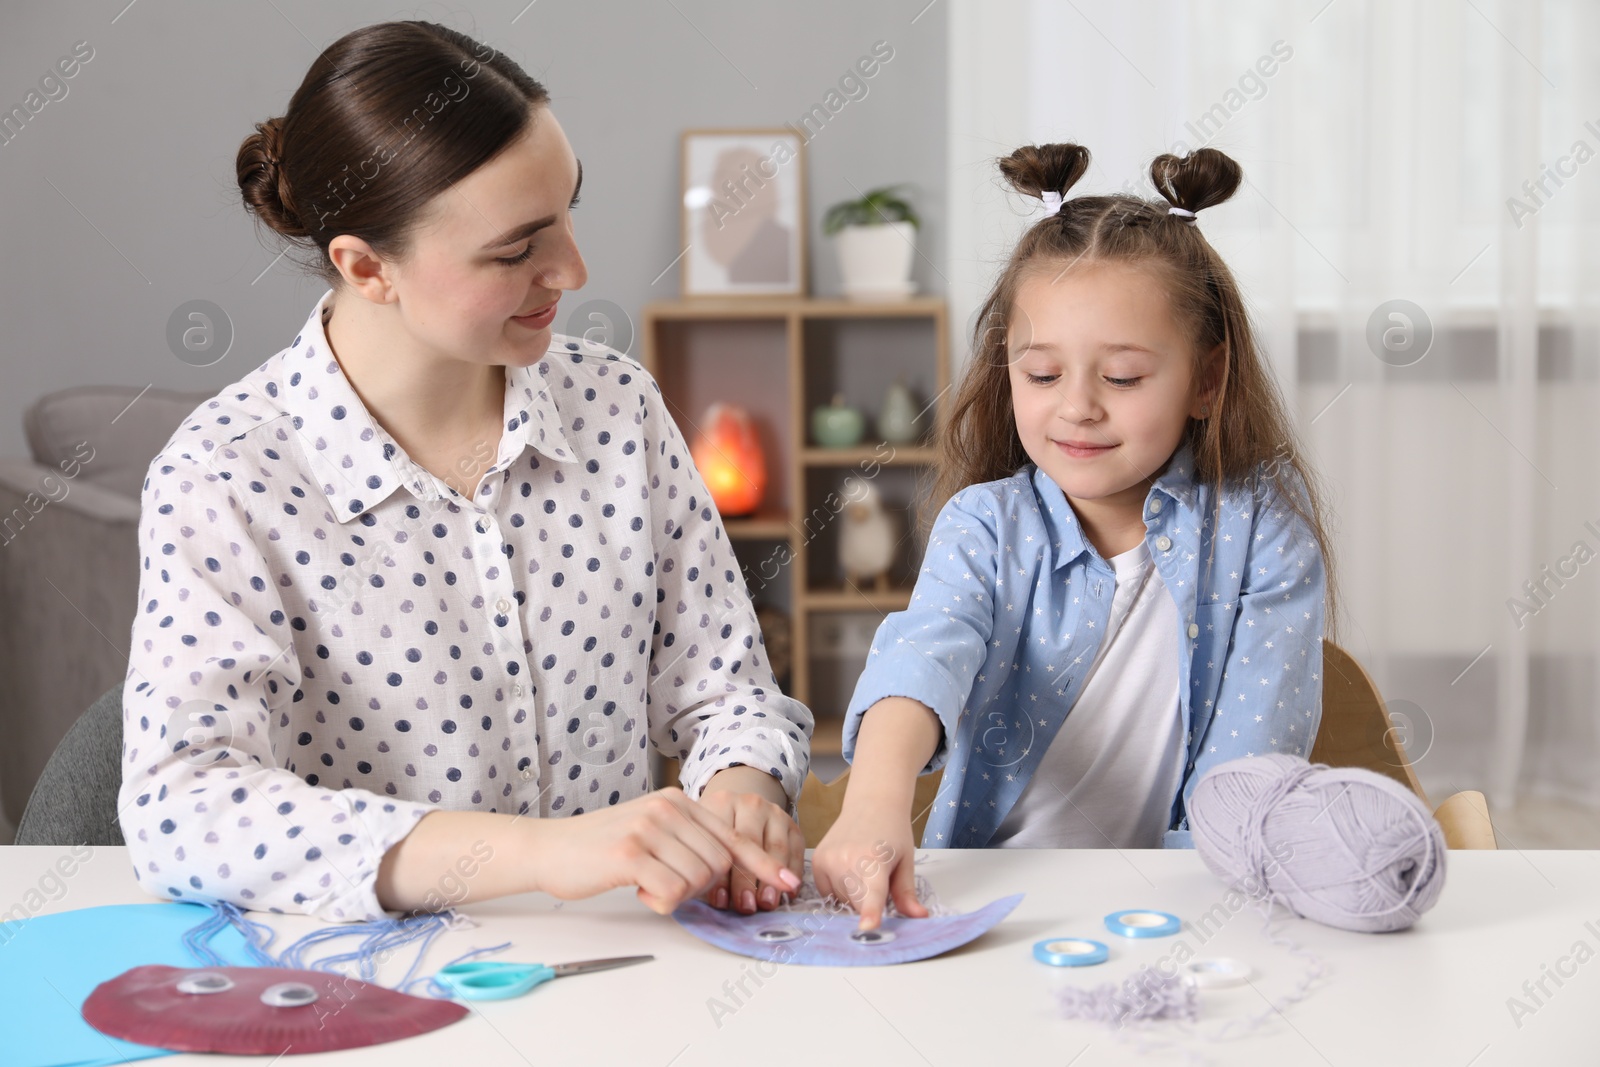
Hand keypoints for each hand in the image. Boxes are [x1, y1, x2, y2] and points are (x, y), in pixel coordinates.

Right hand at [528, 787, 800, 913]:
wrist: (550, 849)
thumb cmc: (601, 848)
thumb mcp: (652, 833)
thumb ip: (688, 842)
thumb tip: (726, 868)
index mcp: (678, 802)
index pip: (733, 836)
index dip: (764, 863)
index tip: (789, 883)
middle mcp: (667, 808)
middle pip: (720, 863)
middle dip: (702, 887)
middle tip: (666, 886)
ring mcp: (649, 828)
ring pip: (699, 879)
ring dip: (678, 895)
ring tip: (647, 884)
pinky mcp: (630, 852)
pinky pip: (672, 890)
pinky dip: (660, 901)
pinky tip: (638, 890)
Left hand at [694, 788, 805, 914]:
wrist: (739, 809)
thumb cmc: (714, 832)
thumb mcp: (702, 837)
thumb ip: (703, 862)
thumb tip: (713, 900)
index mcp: (721, 803)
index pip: (721, 841)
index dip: (722, 875)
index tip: (721, 902)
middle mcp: (750, 804)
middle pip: (750, 844)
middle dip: (748, 880)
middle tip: (746, 906)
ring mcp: (774, 812)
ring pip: (776, 847)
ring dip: (772, 880)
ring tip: (767, 903)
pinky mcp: (792, 825)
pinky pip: (796, 850)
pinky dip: (792, 874)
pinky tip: (787, 894)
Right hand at [812, 805, 926, 930]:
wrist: (871, 803)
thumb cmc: (892, 832)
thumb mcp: (906, 861)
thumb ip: (906, 893)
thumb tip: (919, 917)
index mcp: (874, 859)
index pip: (873, 894)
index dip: (871, 913)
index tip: (867, 928)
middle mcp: (846, 859)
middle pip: (857, 905)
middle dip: (869, 904)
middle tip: (879, 880)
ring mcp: (828, 860)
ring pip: (842, 901)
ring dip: (854, 897)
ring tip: (863, 870)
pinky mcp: (816, 861)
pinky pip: (828, 893)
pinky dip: (839, 890)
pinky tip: (849, 871)